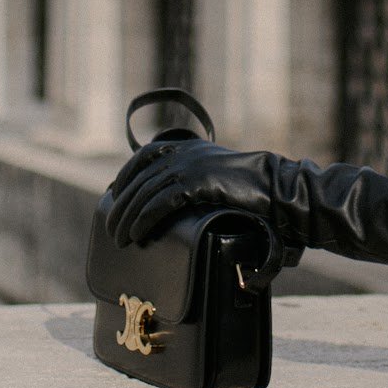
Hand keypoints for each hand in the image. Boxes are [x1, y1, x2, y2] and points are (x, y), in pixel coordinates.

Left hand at [104, 136, 281, 246]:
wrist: (277, 188)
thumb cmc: (250, 190)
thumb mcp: (215, 177)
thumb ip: (194, 181)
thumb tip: (171, 202)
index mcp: (188, 148)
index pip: (144, 157)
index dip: (125, 177)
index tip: (113, 197)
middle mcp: (185, 153)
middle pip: (140, 178)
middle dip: (121, 205)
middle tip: (111, 228)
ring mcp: (190, 166)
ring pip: (146, 192)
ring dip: (128, 217)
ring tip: (119, 239)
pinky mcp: (197, 182)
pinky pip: (161, 202)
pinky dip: (145, 219)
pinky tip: (137, 234)